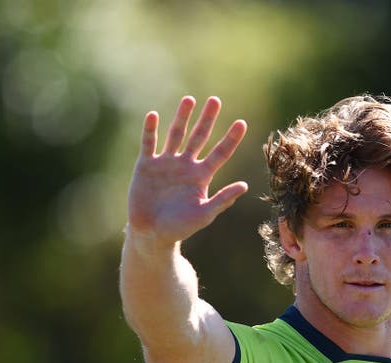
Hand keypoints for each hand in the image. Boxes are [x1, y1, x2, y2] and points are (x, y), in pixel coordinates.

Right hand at [126, 96, 248, 245]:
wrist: (151, 234)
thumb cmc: (180, 228)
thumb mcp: (204, 214)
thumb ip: (222, 200)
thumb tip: (244, 185)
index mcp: (201, 176)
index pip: (220, 153)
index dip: (231, 139)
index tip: (242, 123)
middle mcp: (185, 165)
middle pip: (199, 137)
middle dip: (207, 119)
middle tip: (215, 100)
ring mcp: (166, 163)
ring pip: (176, 134)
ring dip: (182, 117)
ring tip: (189, 100)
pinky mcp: (146, 165)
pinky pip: (149, 143)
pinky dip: (150, 130)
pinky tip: (153, 115)